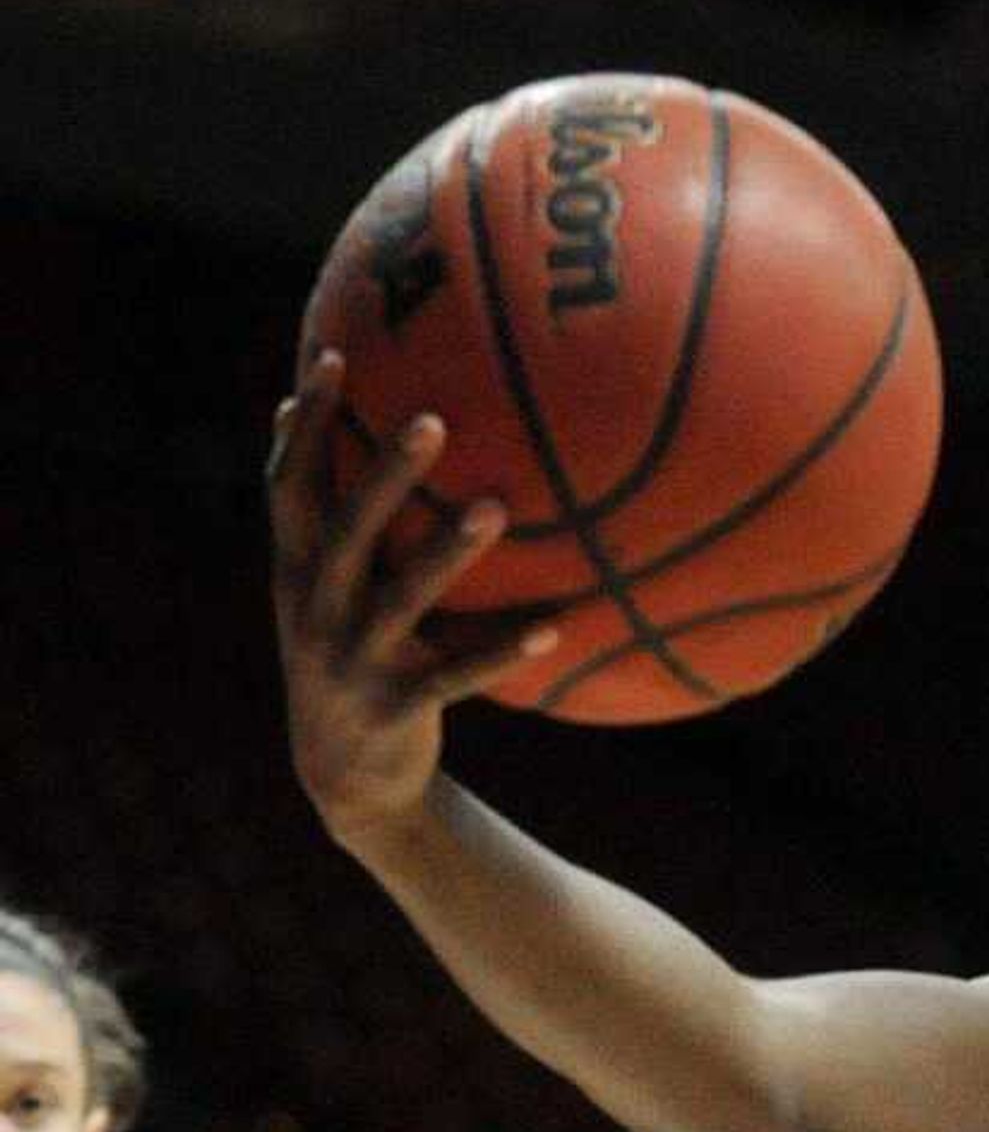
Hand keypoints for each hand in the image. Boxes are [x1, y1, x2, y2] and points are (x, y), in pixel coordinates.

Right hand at [266, 349, 556, 851]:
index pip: (289, 481)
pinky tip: (556, 626)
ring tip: (495, 508)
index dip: (308, 422)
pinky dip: (502, 651)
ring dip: (446, 553)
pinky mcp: (396, 708)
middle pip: (344, 529)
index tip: (332, 354)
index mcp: (296, 570)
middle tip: (433, 418)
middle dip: (384, 474)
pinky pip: (457, 675)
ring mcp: (352, 660)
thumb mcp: (328, 589)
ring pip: (400, 598)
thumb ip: (336, 520)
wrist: (345, 777)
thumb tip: (324, 425)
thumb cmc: (350, 654)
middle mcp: (315, 608)